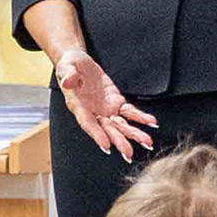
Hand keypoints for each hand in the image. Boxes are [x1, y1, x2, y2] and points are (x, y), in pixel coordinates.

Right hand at [54, 46, 156, 161]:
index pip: (88, 123)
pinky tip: (151, 123)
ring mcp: (106, 109)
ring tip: (147, 142)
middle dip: (119, 141)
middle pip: (107, 130)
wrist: (78, 63)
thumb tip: (68, 81)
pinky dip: (140, 117)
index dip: (97, 135)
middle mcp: (93, 112)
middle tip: (128, 153)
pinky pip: (130, 112)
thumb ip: (68, 75)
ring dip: (134, 134)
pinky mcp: (116, 102)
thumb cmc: (69, 66)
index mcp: (79, 107)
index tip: (106, 146)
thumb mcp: (66, 67)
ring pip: (121, 124)